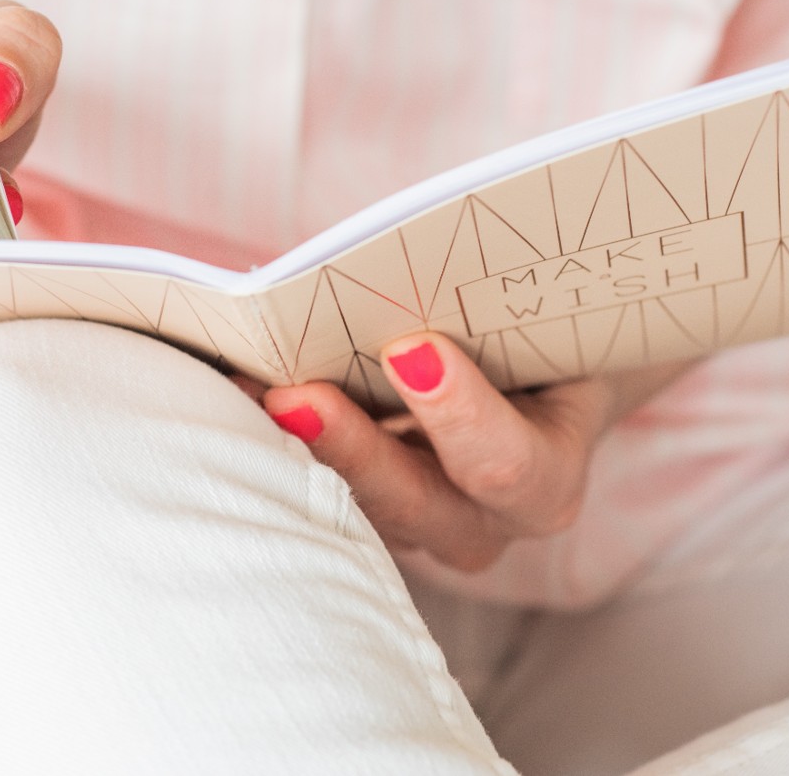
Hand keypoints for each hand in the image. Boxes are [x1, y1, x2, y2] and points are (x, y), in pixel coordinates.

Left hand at [260, 334, 621, 572]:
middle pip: (415, 505)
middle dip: (350, 447)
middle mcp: (485, 522)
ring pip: (356, 509)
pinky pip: (322, 490)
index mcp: (549, 477)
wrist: (543, 371)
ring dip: (297, 448)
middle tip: (293, 395)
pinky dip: (280, 441)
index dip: (462, 416)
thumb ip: (500, 306)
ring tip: (246, 389)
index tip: (410, 349)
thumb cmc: (544, 334)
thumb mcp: (544, 317)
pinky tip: (239, 391)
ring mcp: (419, 527)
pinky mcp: (368, 512)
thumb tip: (411, 262)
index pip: (511, 466)